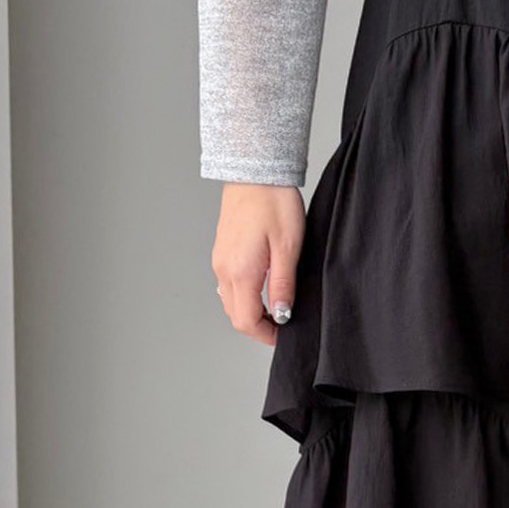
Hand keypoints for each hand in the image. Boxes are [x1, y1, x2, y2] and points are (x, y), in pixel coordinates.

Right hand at [212, 183, 304, 344]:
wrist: (256, 172)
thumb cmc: (275, 204)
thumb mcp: (288, 248)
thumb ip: (283, 285)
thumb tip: (282, 314)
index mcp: (240, 272)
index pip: (246, 321)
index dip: (266, 335)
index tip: (285, 335)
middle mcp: (224, 269)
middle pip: (236, 315)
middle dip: (259, 326)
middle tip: (284, 323)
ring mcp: (219, 261)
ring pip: (231, 302)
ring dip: (251, 311)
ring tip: (277, 306)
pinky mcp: (221, 252)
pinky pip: (228, 285)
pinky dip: (244, 296)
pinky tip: (264, 288)